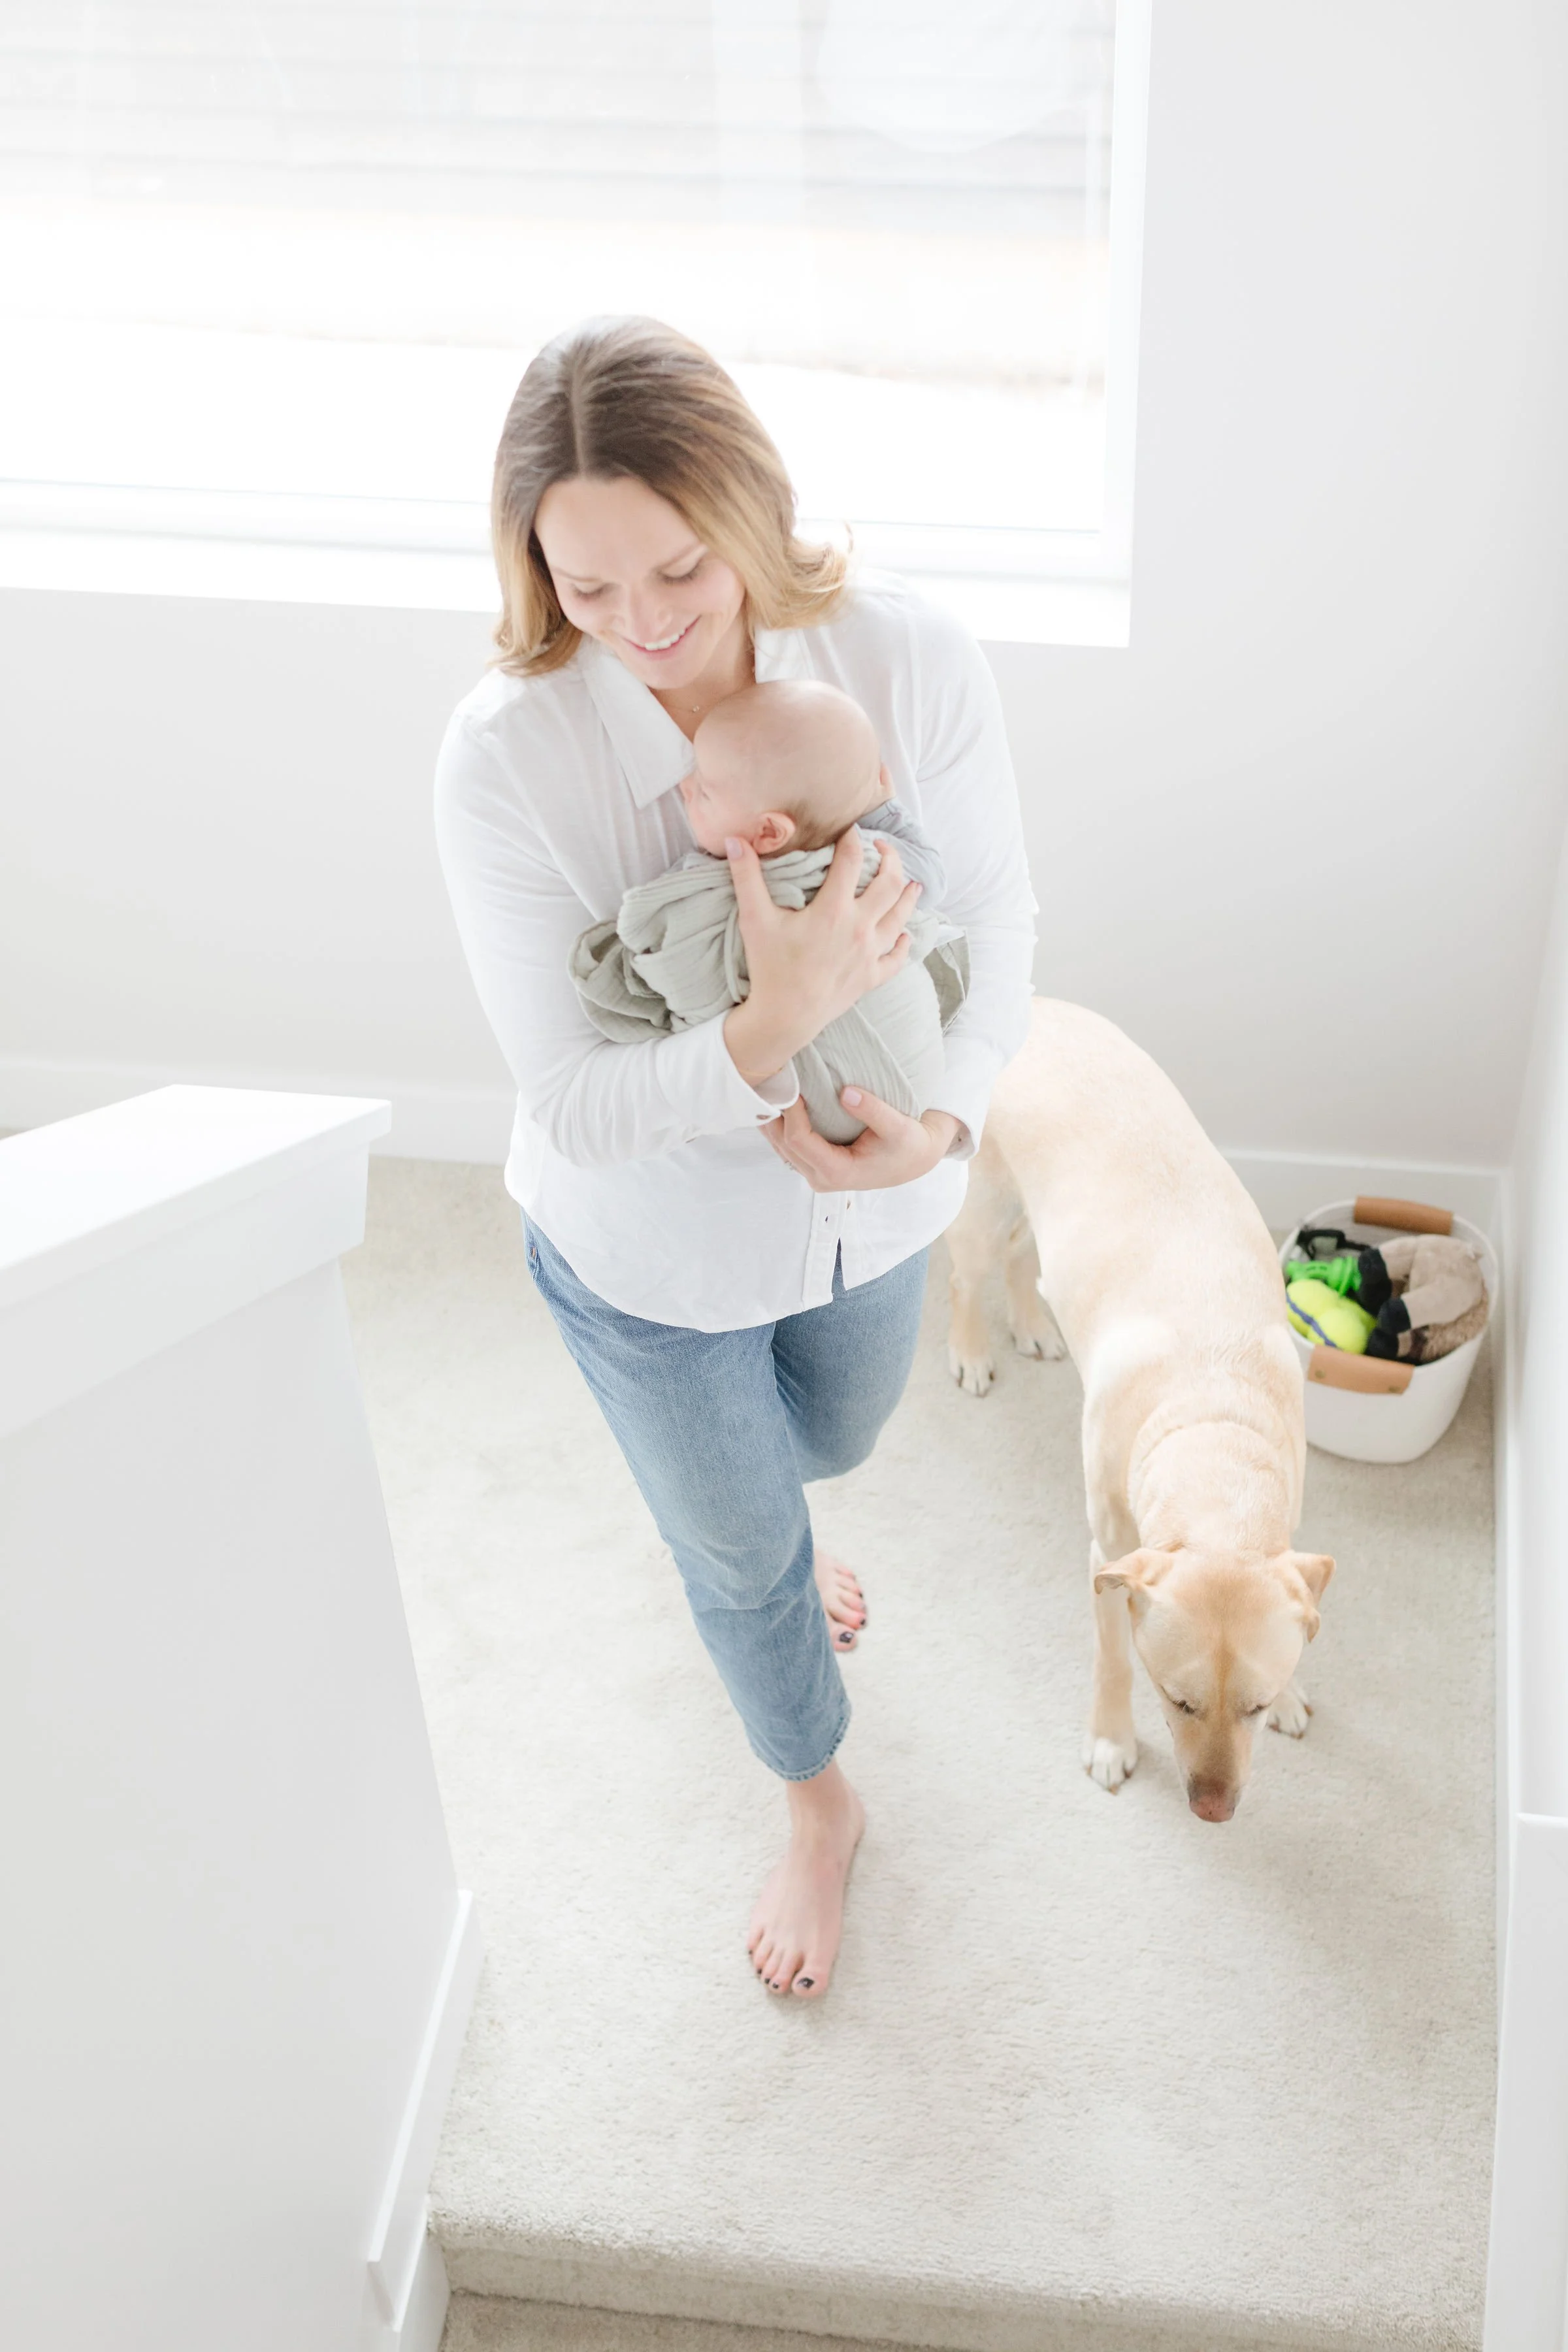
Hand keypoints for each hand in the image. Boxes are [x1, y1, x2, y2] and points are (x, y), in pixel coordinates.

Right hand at [723, 827, 920, 1086]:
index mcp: (833, 910)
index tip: (851, 829)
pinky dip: (903, 943)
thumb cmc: (769, 968)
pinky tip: (904, 934)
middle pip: (890, 883)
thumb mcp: (754, 919)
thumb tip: (735, 840)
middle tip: (884, 849)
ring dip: (908, 896)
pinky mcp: (871, 977)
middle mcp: (859, 928)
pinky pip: (897, 958)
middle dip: (891, 859)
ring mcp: (869, 954)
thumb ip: (746, 877)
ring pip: (901, 917)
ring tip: (911, 883)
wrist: (785, 1017)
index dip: (852, 838)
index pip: (851, 860)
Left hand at [763, 1090, 961, 1192]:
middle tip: (771, 1081)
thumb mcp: (899, 1127)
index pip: (798, 1140)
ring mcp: (814, 1172)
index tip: (790, 1086)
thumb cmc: (907, 1145)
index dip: (790, 1112)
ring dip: (771, 1118)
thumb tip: (847, 1092)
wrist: (912, 1160)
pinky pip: (787, 1144)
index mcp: (837, 1172)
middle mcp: (820, 1177)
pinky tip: (777, 1100)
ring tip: (767, 1087)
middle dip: (774, 1113)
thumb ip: (874, 1111)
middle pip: (782, 1143)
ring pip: (779, 1145)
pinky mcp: (814, 1164)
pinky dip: (779, 1122)